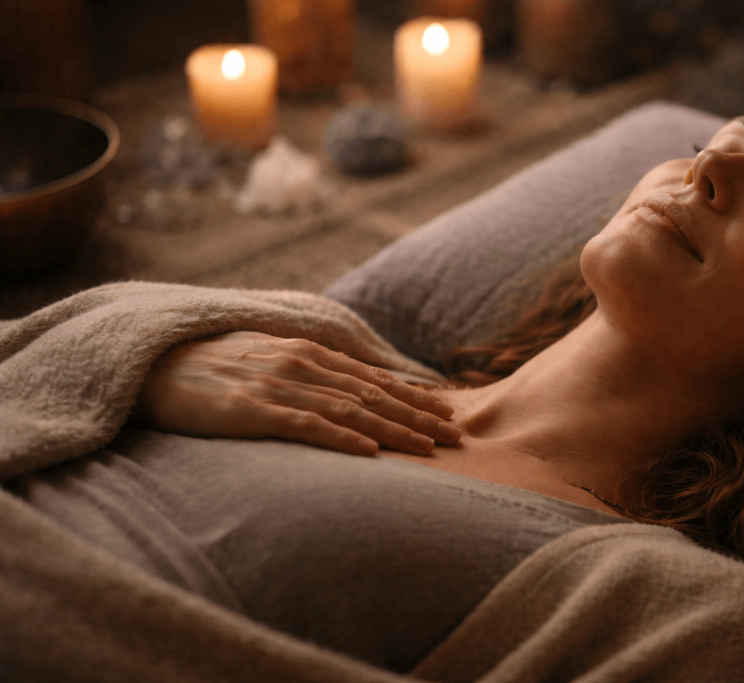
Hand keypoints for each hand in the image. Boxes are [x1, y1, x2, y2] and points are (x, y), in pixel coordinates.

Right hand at [131, 331, 460, 455]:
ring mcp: (276, 385)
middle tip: (455, 435)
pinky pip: (305, 425)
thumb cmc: (211, 368)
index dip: (412, 395)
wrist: (151, 367)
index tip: (448, 411)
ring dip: (393, 429)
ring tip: (428, 447)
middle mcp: (298, 363)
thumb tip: (348, 389)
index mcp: (304, 351)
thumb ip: (308, 370)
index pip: (372, 377)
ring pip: (348, 409)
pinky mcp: (250, 410)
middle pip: (371, 394)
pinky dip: (341, 438)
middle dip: (417, 416)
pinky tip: (369, 453)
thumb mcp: (267, 359)